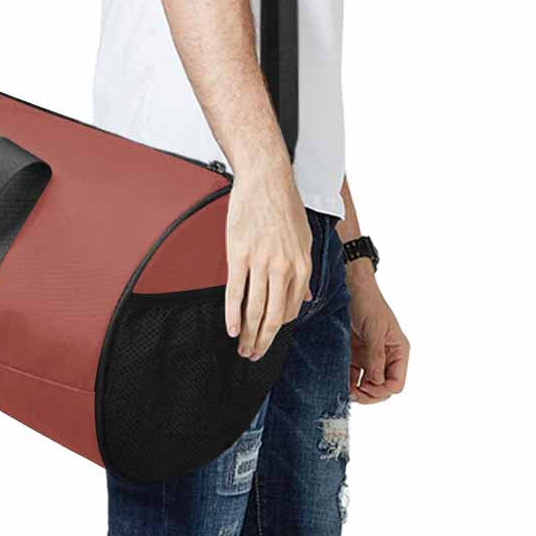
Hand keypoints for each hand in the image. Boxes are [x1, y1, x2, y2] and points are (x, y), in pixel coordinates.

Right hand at [224, 163, 311, 361]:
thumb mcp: (305, 240)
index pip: (292, 310)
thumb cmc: (284, 205)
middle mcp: (284, 268)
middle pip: (274, 316)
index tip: (269, 341)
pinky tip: (231, 329)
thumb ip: (303, 272)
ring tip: (243, 348)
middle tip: (254, 356)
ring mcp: (261, 262)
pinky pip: (235, 291)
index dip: (279, 330)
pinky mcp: (239, 255)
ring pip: (255, 309)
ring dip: (249, 334)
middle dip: (264, 341)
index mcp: (302, 266)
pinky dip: (233, 314)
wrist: (266, 179)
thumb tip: (304, 297)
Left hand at [346, 266, 408, 402]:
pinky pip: (352, 373)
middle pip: (382, 387)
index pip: (396, 383)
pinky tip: (339, 381)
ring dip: (356, 390)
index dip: (382, 390)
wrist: (350, 287)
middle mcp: (386, 357)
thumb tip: (376, 382)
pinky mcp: (354, 353)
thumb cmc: (368, 303)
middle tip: (353, 394)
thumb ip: (376, 356)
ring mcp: (369, 356)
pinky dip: (347, 380)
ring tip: (344, 390)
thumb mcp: (374, 330)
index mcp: (398, 351)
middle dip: (369, 394)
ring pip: (366, 383)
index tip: (366, 387)